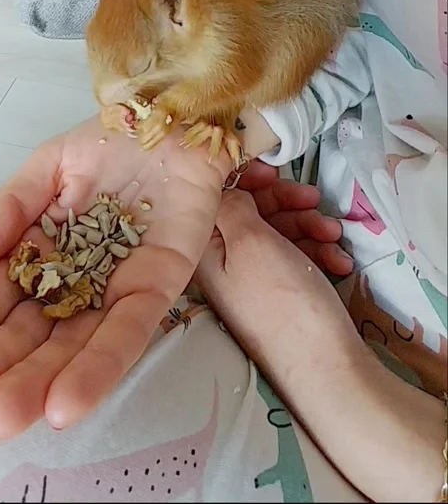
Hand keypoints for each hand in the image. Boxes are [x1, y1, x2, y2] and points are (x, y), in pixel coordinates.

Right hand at [0, 117, 230, 442]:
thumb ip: (5, 214)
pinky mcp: (158, 287)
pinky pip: (128, 331)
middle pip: (34, 334)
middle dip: (4, 372)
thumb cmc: (112, 143)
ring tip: (4, 417)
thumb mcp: (45, 170)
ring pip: (76, 345)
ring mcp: (116, 287)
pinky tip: (66, 401)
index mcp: (41, 253)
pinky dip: (99, 365)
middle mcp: (76, 280)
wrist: (173, 123)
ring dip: (42, 383)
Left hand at [196, 190, 446, 503]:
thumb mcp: (250, 241)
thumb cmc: (282, 299)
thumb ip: (233, 205)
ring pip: (277, 231)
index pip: (215, 196)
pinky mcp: (279, 290)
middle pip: (250, 211)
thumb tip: (227, 187)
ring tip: (333, 235)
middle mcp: (220, 262)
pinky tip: (338, 260)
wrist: (325, 368)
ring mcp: (251, 278)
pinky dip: (316, 250)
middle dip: (285, 202)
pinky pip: (294, 255)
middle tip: (314, 200)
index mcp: (202, 249)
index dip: (245, 179)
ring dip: (308, 226)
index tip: (274, 171)